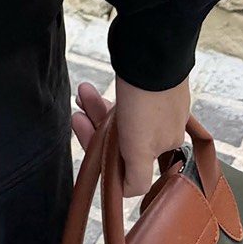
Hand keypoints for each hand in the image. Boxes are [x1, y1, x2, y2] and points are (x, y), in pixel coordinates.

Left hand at [71, 75, 190, 197]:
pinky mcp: (152, 85)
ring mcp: (158, 105)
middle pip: (122, 141)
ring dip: (96, 110)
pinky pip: (125, 99)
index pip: (130, 167)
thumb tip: (129, 194)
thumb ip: (137, 177)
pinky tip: (90, 91)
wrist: (153, 49)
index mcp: (164, 146)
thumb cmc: (147, 99)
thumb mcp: (140, 148)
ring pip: (121, 118)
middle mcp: (164, 129)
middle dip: (96, 130)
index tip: (87, 145)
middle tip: (77, 115)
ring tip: (82, 94)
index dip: (104, 160)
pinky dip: (105, 98)